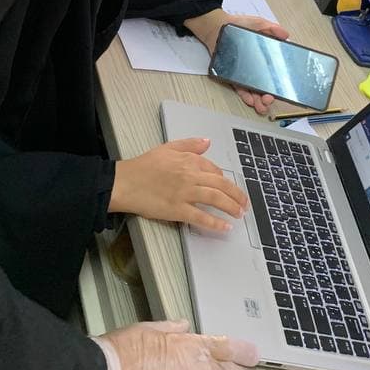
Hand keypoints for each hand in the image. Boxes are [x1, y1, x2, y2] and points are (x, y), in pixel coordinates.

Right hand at [109, 139, 247, 232]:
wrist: (125, 182)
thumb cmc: (143, 166)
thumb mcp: (167, 148)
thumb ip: (189, 144)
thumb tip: (207, 142)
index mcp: (189, 160)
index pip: (214, 170)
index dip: (224, 180)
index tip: (228, 188)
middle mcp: (190, 175)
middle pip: (221, 184)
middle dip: (237, 195)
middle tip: (244, 204)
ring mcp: (185, 193)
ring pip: (215, 199)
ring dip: (231, 207)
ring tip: (240, 214)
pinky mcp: (178, 210)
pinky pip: (201, 217)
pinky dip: (215, 223)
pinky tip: (225, 227)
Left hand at [184, 8, 290, 115]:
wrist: (217, 27)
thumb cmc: (238, 25)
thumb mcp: (258, 24)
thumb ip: (272, 28)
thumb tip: (285, 34)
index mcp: (264, 58)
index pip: (275, 73)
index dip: (280, 83)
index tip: (283, 90)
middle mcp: (256, 68)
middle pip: (265, 85)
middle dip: (269, 96)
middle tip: (270, 100)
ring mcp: (244, 72)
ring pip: (253, 90)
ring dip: (258, 100)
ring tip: (262, 106)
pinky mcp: (233, 75)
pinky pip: (240, 88)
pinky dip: (245, 95)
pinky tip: (251, 100)